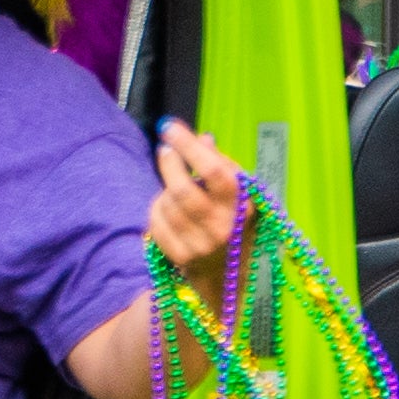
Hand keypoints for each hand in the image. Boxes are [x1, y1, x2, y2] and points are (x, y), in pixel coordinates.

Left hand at [147, 120, 252, 290]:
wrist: (228, 271)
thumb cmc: (233, 220)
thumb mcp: (238, 192)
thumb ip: (222, 164)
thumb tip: (203, 139)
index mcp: (242, 207)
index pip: (214, 172)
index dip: (189, 147)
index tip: (170, 126)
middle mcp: (223, 229)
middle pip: (184, 190)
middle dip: (170, 164)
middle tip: (165, 149)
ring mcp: (201, 246)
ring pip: (168, 204)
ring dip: (166, 188)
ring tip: (175, 186)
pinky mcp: (181, 257)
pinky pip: (156, 222)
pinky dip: (157, 208)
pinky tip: (167, 206)